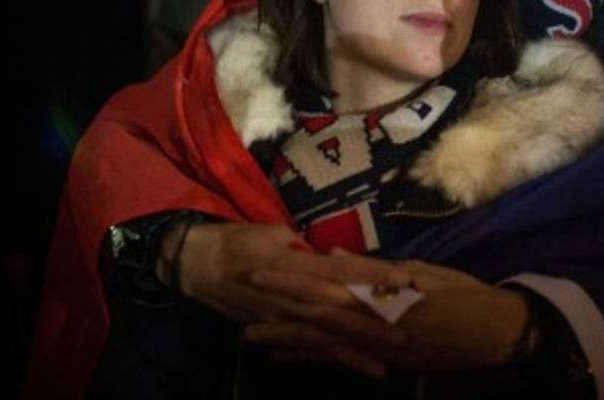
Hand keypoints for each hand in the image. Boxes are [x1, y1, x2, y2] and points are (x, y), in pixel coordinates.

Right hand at [169, 223, 410, 376]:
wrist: (197, 265)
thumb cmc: (240, 240)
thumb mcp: (276, 232)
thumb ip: (305, 248)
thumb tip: (332, 254)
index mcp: (296, 264)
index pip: (342, 270)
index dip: (372, 276)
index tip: (403, 279)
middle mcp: (292, 294)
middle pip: (339, 309)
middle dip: (373, 323)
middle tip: (407, 333)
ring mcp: (282, 317)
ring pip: (324, 336)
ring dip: (356, 351)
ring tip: (387, 364)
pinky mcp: (274, 331)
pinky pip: (305, 348)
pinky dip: (328, 360)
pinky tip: (351, 370)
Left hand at [244, 257, 528, 374]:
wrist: (491, 333)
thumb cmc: (460, 293)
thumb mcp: (419, 271)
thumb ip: (372, 268)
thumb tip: (331, 256)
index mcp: (379, 292)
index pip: (325, 281)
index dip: (290, 276)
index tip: (259, 267)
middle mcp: (370, 320)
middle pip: (313, 311)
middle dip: (277, 305)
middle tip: (242, 298)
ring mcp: (373, 344)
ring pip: (320, 339)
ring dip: (284, 336)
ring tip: (250, 336)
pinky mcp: (381, 359)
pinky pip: (338, 358)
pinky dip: (311, 356)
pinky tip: (287, 357)